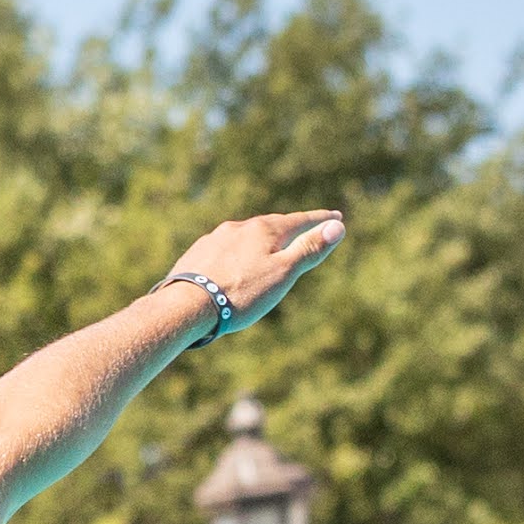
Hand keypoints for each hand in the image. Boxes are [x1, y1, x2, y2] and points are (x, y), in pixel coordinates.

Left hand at [170, 211, 347, 336]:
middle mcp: (237, 228)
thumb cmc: (240, 293)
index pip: (299, 220)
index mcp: (263, 230)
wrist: (186, 307)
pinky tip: (233, 262)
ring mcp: (214, 240)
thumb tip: (337, 226)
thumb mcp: (283, 273)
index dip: (320, 220)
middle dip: (289, 227)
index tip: (336, 217)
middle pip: (271, 225)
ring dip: (260, 240)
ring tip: (269, 246)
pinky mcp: (196, 255)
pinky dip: (236, 254)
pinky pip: (224, 250)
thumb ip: (309, 249)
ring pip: (244, 237)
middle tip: (304, 227)